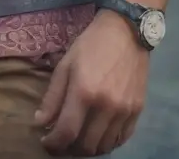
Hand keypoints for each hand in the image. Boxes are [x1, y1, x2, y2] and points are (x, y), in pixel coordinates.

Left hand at [33, 9, 148, 155]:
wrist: (126, 31)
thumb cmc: (91, 44)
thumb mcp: (65, 64)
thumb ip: (53, 96)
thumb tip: (40, 122)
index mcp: (84, 92)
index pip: (67, 132)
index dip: (53, 143)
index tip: (46, 142)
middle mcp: (106, 106)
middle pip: (86, 146)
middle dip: (70, 148)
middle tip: (62, 140)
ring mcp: (124, 110)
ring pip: (105, 146)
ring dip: (89, 148)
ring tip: (79, 138)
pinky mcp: (138, 110)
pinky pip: (122, 139)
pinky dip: (108, 142)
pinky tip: (99, 134)